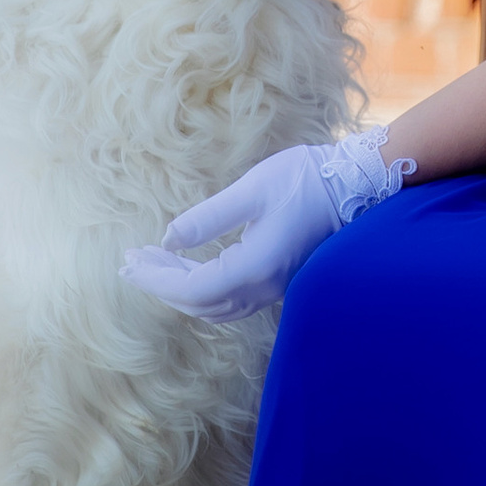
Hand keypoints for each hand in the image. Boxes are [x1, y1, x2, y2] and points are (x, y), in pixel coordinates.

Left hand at [120, 129, 402, 321]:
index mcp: (254, 266)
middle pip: (198, 303)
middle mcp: (263, 286)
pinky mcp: (280, 280)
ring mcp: (274, 288)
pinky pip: (232, 299)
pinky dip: (203, 289)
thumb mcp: (251, 190)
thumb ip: (207, 218)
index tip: (129, 261)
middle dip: (160, 284)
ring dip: (180, 289)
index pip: (190, 288)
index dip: (155, 279)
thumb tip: (169, 240)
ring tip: (154, 262)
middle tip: (130, 261)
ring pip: (215, 306)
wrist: (356, 184)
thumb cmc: (304, 179)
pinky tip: (191, 267)